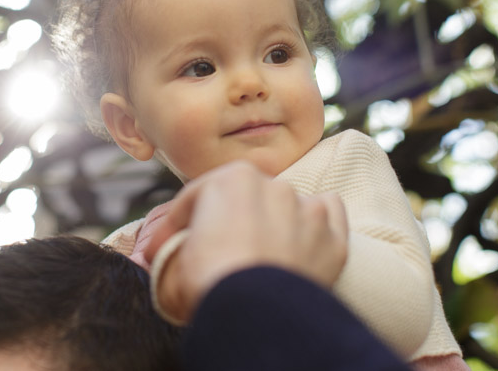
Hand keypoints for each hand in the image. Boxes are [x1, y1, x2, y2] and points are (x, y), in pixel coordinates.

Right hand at [144, 160, 348, 321]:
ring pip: (286, 207)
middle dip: (228, 223)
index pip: (197, 197)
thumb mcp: (174, 260)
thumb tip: (166, 251)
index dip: (176, 225)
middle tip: (212, 254)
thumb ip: (172, 246)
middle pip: (244, 201)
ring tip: (257, 256)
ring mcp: (307, 210)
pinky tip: (300, 243)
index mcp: (232, 178)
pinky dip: (314, 226)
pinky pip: (327, 216)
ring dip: (271, 225)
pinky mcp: (332, 238)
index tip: (165, 248)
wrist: (257, 318)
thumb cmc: (211, 283)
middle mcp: (274, 186)